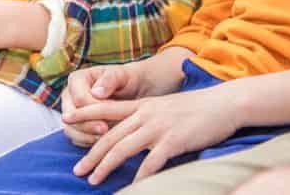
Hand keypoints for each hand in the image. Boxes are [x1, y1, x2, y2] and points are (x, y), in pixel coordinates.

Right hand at [59, 63, 150, 145]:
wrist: (131, 91)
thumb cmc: (126, 80)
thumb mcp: (121, 75)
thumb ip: (109, 80)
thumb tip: (96, 93)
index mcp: (77, 79)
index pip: (79, 99)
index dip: (93, 109)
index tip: (110, 115)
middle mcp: (69, 96)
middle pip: (71, 116)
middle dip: (88, 125)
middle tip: (106, 130)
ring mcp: (71, 112)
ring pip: (70, 130)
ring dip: (87, 136)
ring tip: (104, 138)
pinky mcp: (76, 126)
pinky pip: (76, 138)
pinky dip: (88, 142)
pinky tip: (102, 143)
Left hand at [67, 86, 239, 184]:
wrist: (224, 104)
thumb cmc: (197, 108)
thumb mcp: (166, 107)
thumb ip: (147, 117)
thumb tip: (132, 132)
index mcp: (143, 105)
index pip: (107, 108)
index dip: (85, 113)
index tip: (65, 119)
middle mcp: (146, 114)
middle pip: (110, 136)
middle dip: (91, 155)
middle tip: (77, 170)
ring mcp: (159, 128)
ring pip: (123, 148)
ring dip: (106, 166)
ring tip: (94, 180)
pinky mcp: (173, 141)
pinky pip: (151, 162)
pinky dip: (139, 176)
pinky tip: (132, 187)